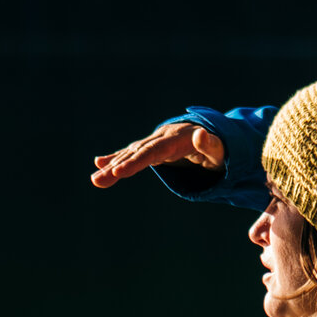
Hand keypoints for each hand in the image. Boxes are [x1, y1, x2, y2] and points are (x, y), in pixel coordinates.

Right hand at [90, 122, 225, 188]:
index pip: (154, 151)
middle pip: (137, 153)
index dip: (136, 161)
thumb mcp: (220, 149)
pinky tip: (99, 163)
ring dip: (113, 167)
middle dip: (117, 167)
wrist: (215, 136)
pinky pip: (132, 154)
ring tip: (96, 180)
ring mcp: (156, 142)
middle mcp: (162, 137)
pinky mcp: (153, 149)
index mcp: (176, 138)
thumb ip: (210, 144)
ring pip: (131, 154)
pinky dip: (117, 158)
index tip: (119, 171)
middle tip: (98, 181)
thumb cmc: (220, 148)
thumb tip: (200, 134)